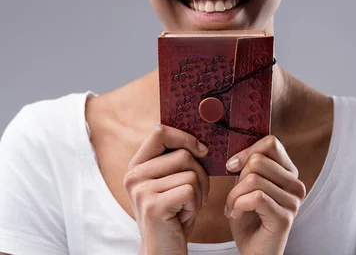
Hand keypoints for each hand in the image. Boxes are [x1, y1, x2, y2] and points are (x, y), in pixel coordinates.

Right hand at [123, 124, 209, 254]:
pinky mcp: (153, 206)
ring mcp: (142, 190)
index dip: (184, 137)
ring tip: (186, 208)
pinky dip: (195, 205)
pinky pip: (190, 190)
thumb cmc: (173, 215)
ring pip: (190, 173)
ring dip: (199, 193)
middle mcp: (134, 175)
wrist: (163, 253)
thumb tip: (201, 140)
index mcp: (137, 165)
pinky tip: (183, 217)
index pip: (160, 132)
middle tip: (193, 196)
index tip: (201, 151)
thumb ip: (176, 159)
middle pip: (183, 154)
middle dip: (200, 175)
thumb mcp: (171, 182)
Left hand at [224, 135, 305, 254]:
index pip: (271, 143)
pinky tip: (237, 214)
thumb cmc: (248, 217)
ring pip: (253, 178)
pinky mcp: (285, 217)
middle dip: (237, 178)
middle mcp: (296, 184)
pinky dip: (238, 204)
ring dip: (234, 195)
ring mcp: (293, 201)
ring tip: (233, 207)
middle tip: (232, 196)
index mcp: (288, 172)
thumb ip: (248, 165)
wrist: (253, 251)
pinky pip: (255, 197)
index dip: (247, 151)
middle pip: (258, 160)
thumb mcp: (246, 184)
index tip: (232, 166)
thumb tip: (236, 148)